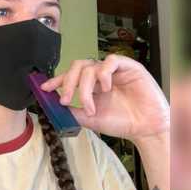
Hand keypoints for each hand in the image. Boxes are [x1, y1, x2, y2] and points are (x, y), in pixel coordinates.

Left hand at [41, 54, 168, 142]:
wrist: (146, 128)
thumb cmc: (122, 123)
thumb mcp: (90, 119)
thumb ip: (72, 111)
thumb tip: (52, 105)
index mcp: (92, 87)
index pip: (71, 77)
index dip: (57, 80)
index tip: (45, 88)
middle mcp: (101, 76)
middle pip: (78, 67)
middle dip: (68, 82)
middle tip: (65, 98)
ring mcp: (114, 70)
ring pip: (90, 66)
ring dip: (85, 87)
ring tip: (90, 105)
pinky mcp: (129, 66)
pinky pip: (110, 61)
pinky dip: (103, 74)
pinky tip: (105, 88)